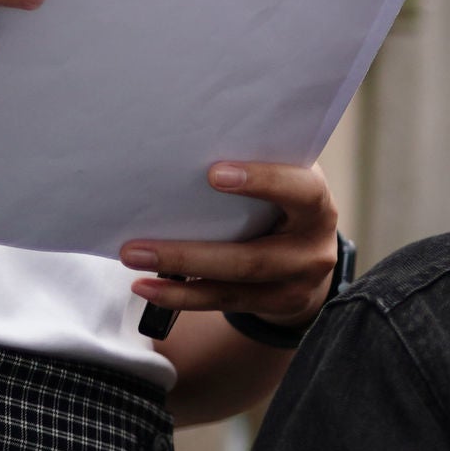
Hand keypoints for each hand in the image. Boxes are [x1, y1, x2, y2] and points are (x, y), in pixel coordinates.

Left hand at [124, 162, 340, 328]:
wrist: (310, 255)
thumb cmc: (283, 201)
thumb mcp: (285, 176)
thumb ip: (256, 159)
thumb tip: (189, 146)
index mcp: (316, 206)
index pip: (301, 191)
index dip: (265, 181)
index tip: (214, 174)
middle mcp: (313, 249)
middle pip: (252, 258)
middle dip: (189, 254)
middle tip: (134, 247)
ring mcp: (297, 283)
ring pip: (233, 286)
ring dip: (177, 277)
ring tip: (133, 263)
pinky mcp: (277, 304)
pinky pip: (226, 302)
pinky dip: (183, 296)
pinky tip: (149, 288)